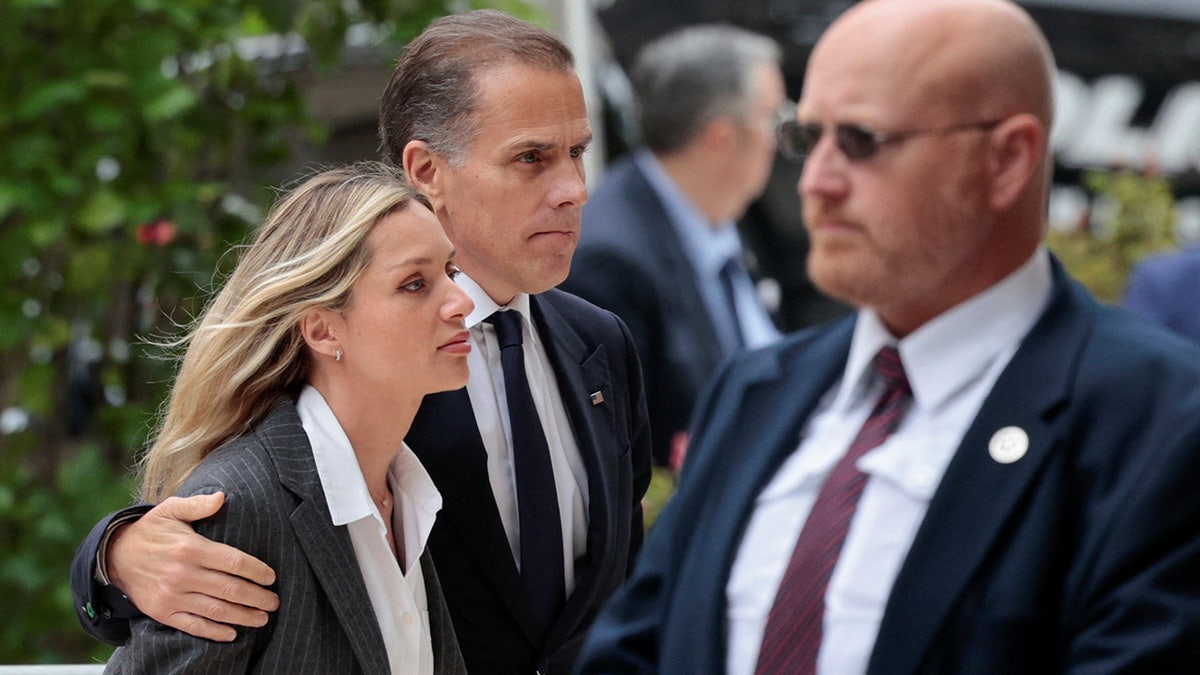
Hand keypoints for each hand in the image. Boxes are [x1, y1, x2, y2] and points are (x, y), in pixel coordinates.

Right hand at [107, 492, 279, 641]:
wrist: (115, 556)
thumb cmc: (151, 531)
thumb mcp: (170, 510)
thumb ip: (198, 504)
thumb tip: (223, 497)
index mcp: (190, 548)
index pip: (233, 561)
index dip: (256, 570)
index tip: (272, 577)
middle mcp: (183, 574)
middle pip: (230, 589)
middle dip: (257, 597)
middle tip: (274, 601)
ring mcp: (173, 596)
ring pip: (216, 610)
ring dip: (243, 616)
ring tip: (262, 617)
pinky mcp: (163, 612)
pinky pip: (194, 626)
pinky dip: (215, 632)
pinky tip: (232, 633)